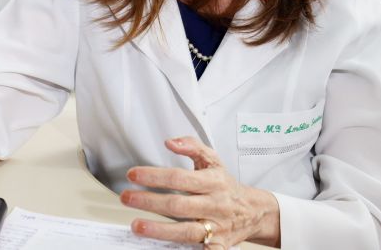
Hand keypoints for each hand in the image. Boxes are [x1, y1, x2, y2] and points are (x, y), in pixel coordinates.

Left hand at [120, 136, 280, 248]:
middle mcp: (214, 204)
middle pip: (178, 205)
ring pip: (186, 231)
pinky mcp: (219, 244)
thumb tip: (170, 142)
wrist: (254, 211)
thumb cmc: (226, 185)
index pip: (179, 178)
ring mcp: (217, 227)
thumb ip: (192, 146)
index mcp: (212, 182)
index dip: (154, 176)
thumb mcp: (213, 160)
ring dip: (159, 229)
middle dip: (149, 202)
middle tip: (127, 198)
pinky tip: (169, 249)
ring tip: (137, 225)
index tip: (133, 175)